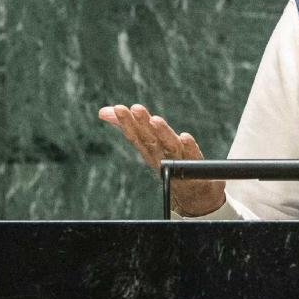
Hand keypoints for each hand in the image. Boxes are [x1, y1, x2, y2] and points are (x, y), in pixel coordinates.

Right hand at [98, 104, 224, 215]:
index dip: (126, 122)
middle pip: (150, 139)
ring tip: (155, 119)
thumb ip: (129, 126)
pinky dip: (189, 147)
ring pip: (169, 146)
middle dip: (141, 123)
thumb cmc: (167, 163)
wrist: (192, 191)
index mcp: (148, 151)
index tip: (118, 108)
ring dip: (162, 133)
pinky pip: (192, 156)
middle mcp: (161, 156)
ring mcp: (178, 161)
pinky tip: (185, 137)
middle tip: (135, 108)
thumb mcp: (148, 143)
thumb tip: (102, 111)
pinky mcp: (196, 165)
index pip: (135, 136)